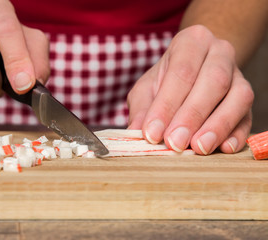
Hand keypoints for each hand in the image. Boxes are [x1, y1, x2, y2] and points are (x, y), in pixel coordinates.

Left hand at [127, 25, 253, 154]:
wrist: (195, 69)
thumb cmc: (165, 81)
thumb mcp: (146, 88)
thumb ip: (142, 108)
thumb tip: (137, 132)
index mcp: (192, 42)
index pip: (181, 72)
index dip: (167, 105)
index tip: (152, 133)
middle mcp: (220, 52)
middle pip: (213, 81)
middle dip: (192, 115)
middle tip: (175, 143)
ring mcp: (239, 75)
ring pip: (238, 97)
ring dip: (218, 126)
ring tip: (199, 148)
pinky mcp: (247, 100)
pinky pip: (248, 116)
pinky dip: (237, 134)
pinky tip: (223, 148)